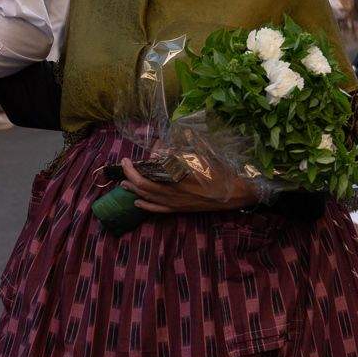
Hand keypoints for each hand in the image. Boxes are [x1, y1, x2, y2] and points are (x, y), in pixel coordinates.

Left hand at [118, 157, 259, 213]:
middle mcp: (172, 192)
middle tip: (124, 165)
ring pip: (147, 198)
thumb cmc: (219, 172)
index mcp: (176, 177)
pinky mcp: (179, 209)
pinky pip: (158, 210)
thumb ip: (179, 150)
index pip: (147, 173)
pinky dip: (146, 206)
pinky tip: (137, 203)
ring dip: (134, 190)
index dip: (134, 167)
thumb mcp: (200, 156)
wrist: (234, 193)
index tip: (128, 158)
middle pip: (143, 186)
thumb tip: (160, 146)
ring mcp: (175, 203)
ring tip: (123, 184)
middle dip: (130, 176)